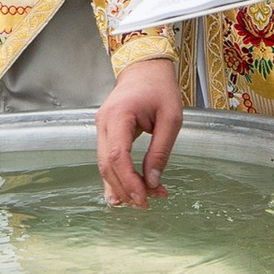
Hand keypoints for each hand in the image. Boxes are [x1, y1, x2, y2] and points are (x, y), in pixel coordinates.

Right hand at [96, 57, 183, 205]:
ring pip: (104, 164)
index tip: (145, 198)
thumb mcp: (171, 119)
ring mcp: (101, 127)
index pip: (118, 156)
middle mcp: (104, 122)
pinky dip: (115, 177)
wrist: (145, 68)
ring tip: (140, 202)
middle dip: (125, 188)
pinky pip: (107, 158)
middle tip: (145, 204)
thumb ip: (161, 151)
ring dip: (121, 185)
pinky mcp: (105, 132)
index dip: (129, 181)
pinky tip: (121, 195)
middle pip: (107, 164)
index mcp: (119, 115)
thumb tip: (153, 182)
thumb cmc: (160, 88)